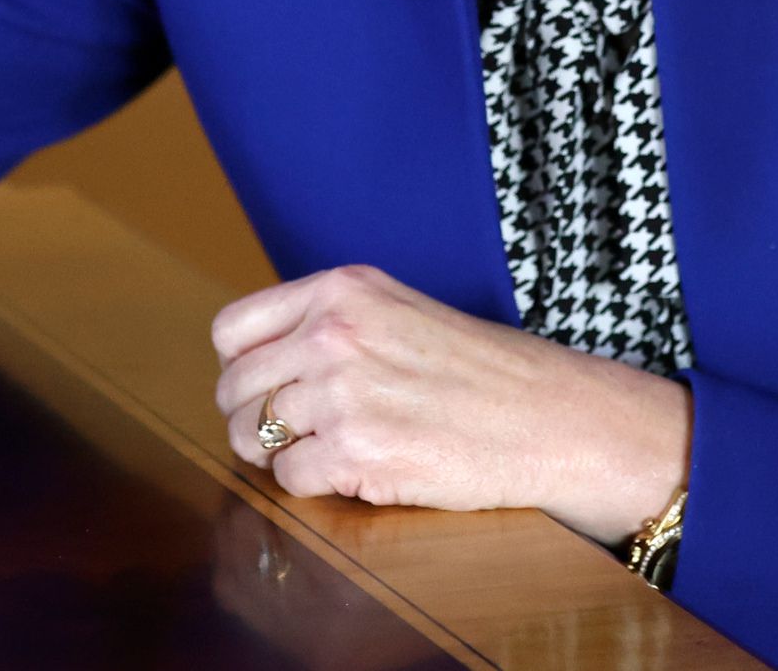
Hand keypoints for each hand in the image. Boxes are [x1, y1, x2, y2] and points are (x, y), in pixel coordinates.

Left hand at [210, 263, 688, 545]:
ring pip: (250, 437)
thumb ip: (329, 324)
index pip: (232, 330)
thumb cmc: (479, 369)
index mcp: (342, 291)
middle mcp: (334, 335)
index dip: (239, 366)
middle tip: (286, 434)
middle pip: (232, 388)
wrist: (545, 415)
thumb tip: (256, 364)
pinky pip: (290, 480)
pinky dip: (313, 485)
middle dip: (248, 418)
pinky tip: (354, 472)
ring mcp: (343, 396)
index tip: (261, 386)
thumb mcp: (397, 311)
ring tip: (322, 453)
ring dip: (277, 455)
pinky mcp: (359, 455)